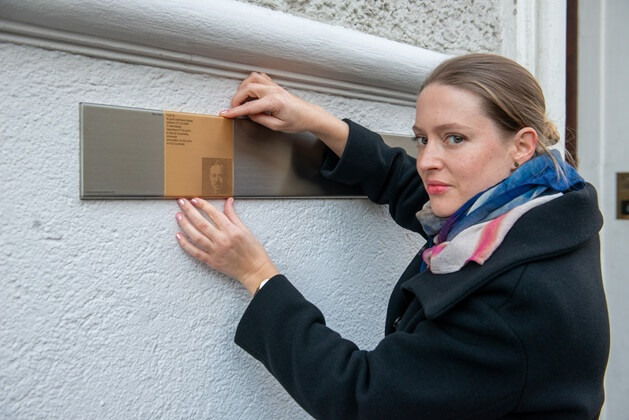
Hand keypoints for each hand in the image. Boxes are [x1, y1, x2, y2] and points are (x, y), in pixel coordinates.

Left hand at [175, 197, 278, 294]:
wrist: (255, 270)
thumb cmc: (253, 250)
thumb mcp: (246, 230)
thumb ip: (233, 216)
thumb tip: (228, 201)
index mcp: (232, 231)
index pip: (214, 214)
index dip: (203, 205)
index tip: (194, 199)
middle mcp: (222, 240)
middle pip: (202, 223)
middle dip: (189, 211)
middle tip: (181, 202)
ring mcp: (215, 251)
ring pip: (196, 236)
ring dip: (185, 225)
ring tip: (178, 216)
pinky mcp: (212, 261)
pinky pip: (195, 252)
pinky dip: (186, 244)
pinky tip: (178, 236)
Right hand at [220, 72, 348, 156]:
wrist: (309, 115)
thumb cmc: (297, 122)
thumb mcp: (277, 126)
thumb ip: (260, 120)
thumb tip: (249, 114)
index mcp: (274, 102)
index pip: (250, 107)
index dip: (235, 111)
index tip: (226, 114)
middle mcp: (274, 91)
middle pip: (248, 88)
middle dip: (237, 99)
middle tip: (234, 109)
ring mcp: (274, 86)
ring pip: (252, 79)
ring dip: (243, 88)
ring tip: (241, 100)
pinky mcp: (275, 85)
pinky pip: (259, 77)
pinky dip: (251, 82)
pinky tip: (250, 91)